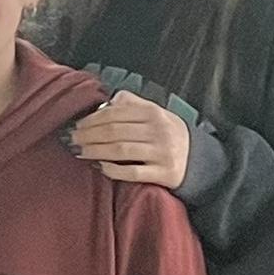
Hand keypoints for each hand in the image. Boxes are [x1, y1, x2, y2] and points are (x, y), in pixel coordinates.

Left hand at [69, 92, 190, 188]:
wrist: (200, 160)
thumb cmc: (169, 134)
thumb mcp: (157, 113)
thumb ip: (134, 104)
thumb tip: (109, 100)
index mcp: (153, 113)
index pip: (115, 114)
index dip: (92, 120)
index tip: (78, 125)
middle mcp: (158, 131)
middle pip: (114, 132)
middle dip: (89, 135)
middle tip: (73, 140)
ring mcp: (161, 153)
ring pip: (120, 150)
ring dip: (96, 151)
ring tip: (81, 152)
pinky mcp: (163, 174)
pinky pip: (132, 172)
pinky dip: (113, 170)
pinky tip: (101, 167)